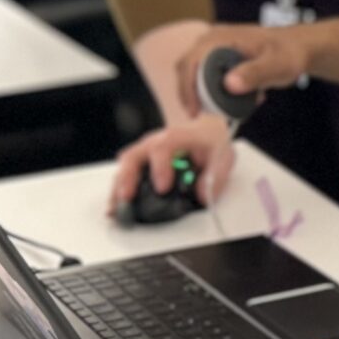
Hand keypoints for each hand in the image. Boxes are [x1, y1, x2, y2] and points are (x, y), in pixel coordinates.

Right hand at [109, 113, 235, 214]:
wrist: (206, 130)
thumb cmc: (210, 141)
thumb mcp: (223, 155)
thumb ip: (215, 176)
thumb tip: (203, 196)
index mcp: (177, 137)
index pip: (163, 148)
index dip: (160, 168)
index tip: (162, 188)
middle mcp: (155, 142)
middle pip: (134, 156)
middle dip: (127, 178)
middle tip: (126, 198)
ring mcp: (145, 151)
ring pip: (124, 166)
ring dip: (118, 187)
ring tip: (115, 208)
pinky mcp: (140, 162)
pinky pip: (124, 174)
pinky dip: (118, 190)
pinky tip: (116, 206)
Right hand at [172, 21, 314, 115]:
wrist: (300, 48)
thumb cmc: (290, 53)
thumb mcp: (276, 65)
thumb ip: (255, 74)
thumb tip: (229, 85)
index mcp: (221, 37)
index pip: (190, 61)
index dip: (187, 87)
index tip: (194, 110)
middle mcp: (213, 40)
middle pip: (187, 68)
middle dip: (191, 93)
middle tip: (201, 115)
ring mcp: (215, 48)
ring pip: (196, 74)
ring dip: (205, 94)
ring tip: (226, 109)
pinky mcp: (221, 58)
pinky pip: (207, 76)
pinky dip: (215, 92)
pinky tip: (238, 102)